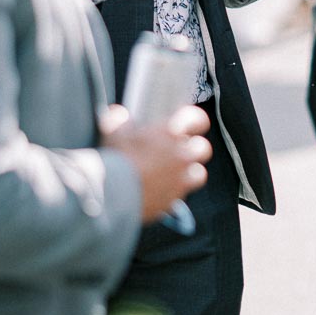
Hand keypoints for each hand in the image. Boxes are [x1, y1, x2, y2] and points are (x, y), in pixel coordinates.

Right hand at [100, 104, 210, 222]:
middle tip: (180, 149)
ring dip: (190, 171)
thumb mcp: (112, 131)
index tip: (192, 123)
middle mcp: (181, 155)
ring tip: (176, 171)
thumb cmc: (116, 159)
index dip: (196, 120)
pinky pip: (183, 194)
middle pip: (203, 148)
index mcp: (170, 133)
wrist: (113, 194)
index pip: (197, 119)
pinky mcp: (173, 199)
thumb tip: (119, 115)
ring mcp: (180, 179)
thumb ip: (118, 119)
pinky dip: (176, 191)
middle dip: (195, 148)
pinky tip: (162, 189)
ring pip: (199, 173)